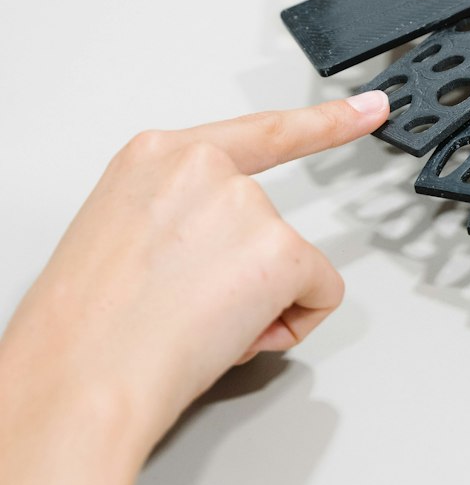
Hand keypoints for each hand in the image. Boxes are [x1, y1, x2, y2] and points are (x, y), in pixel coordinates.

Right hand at [2, 91, 388, 458]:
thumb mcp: (119, 236)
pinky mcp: (281, 250)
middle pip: (267, 223)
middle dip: (245, 274)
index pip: (257, 132)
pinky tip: (235, 335)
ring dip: (261, 304)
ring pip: (292, 264)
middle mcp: (204, 167)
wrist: (85, 377)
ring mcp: (247, 205)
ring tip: (195, 326)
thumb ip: (176, 217)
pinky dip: (293, 324)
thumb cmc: (86, 328)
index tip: (368, 108)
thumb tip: (217, 253)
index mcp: (155, 157)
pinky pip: (320, 293)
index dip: (323, 123)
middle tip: (187, 310)